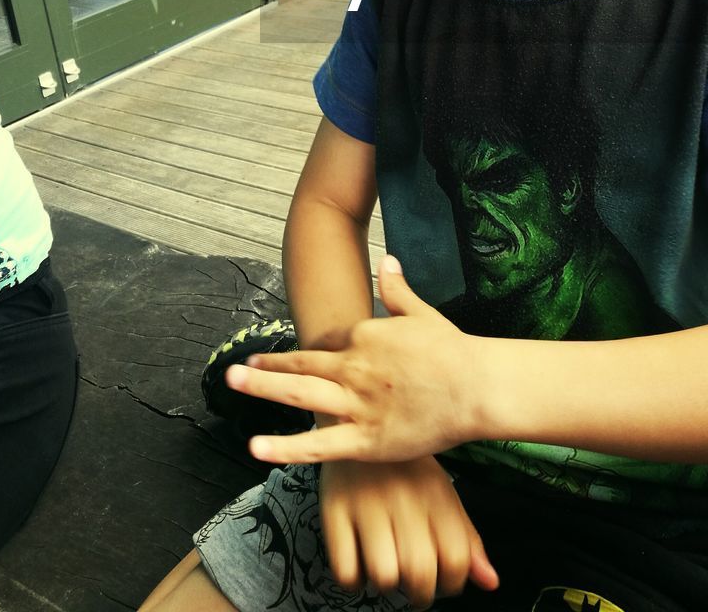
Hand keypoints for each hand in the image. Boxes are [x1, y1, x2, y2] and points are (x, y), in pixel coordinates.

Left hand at [226, 255, 475, 463]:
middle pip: (300, 366)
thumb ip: (396, 289)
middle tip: (235, 371)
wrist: (475, 386)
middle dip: (265, 368)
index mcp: (364, 336)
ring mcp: (355, 404)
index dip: (312, 353)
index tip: (294, 359)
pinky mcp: (364, 440)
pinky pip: (318, 446)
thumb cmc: (452, 350)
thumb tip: (386, 260)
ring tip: (232, 384)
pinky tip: (257, 448)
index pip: (331, 344)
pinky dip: (285, 448)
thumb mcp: (421, 313)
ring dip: (263, 388)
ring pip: (299, 396)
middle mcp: (353, 367)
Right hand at [320, 456, 498, 609]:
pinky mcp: (334, 511)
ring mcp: (366, 505)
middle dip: (420, 594)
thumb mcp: (443, 493)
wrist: (359, 421)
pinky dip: (354, 580)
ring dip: (387, 585)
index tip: (443, 580)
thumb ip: (467, 539)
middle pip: (420, 572)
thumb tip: (490, 582)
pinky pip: (345, 570)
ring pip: (384, 576)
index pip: (456, 559)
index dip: (453, 583)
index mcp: (435, 494)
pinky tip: (360, 563)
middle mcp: (404, 498)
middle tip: (413, 585)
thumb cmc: (406, 469)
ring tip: (387, 568)